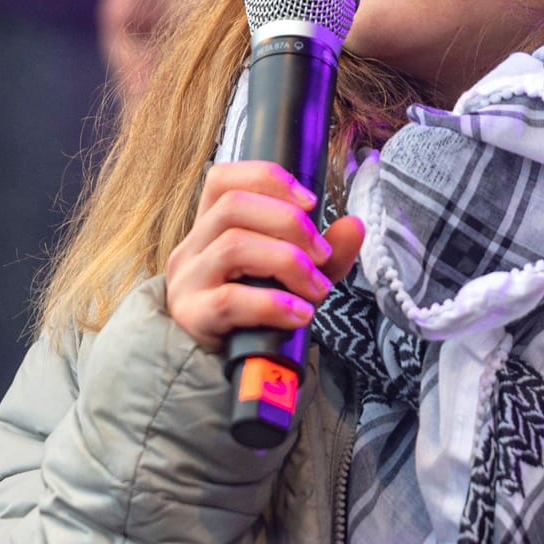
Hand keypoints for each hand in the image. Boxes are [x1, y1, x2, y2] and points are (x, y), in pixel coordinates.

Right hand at [164, 160, 364, 349]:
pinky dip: (273, 303)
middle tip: (322, 254)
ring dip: (287, 261)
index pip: (223, 179)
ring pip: (233, 246)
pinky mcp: (192, 317)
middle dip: (290, 223)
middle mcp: (193, 247)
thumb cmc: (261, 309)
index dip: (268, 179)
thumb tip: (355, 225)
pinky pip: (230, 299)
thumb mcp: (297, 274)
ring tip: (316, 287)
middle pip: (233, 206)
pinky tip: (299, 314)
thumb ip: (326, 250)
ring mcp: (187, 281)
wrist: (233, 365)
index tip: (310, 202)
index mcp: (212, 226)